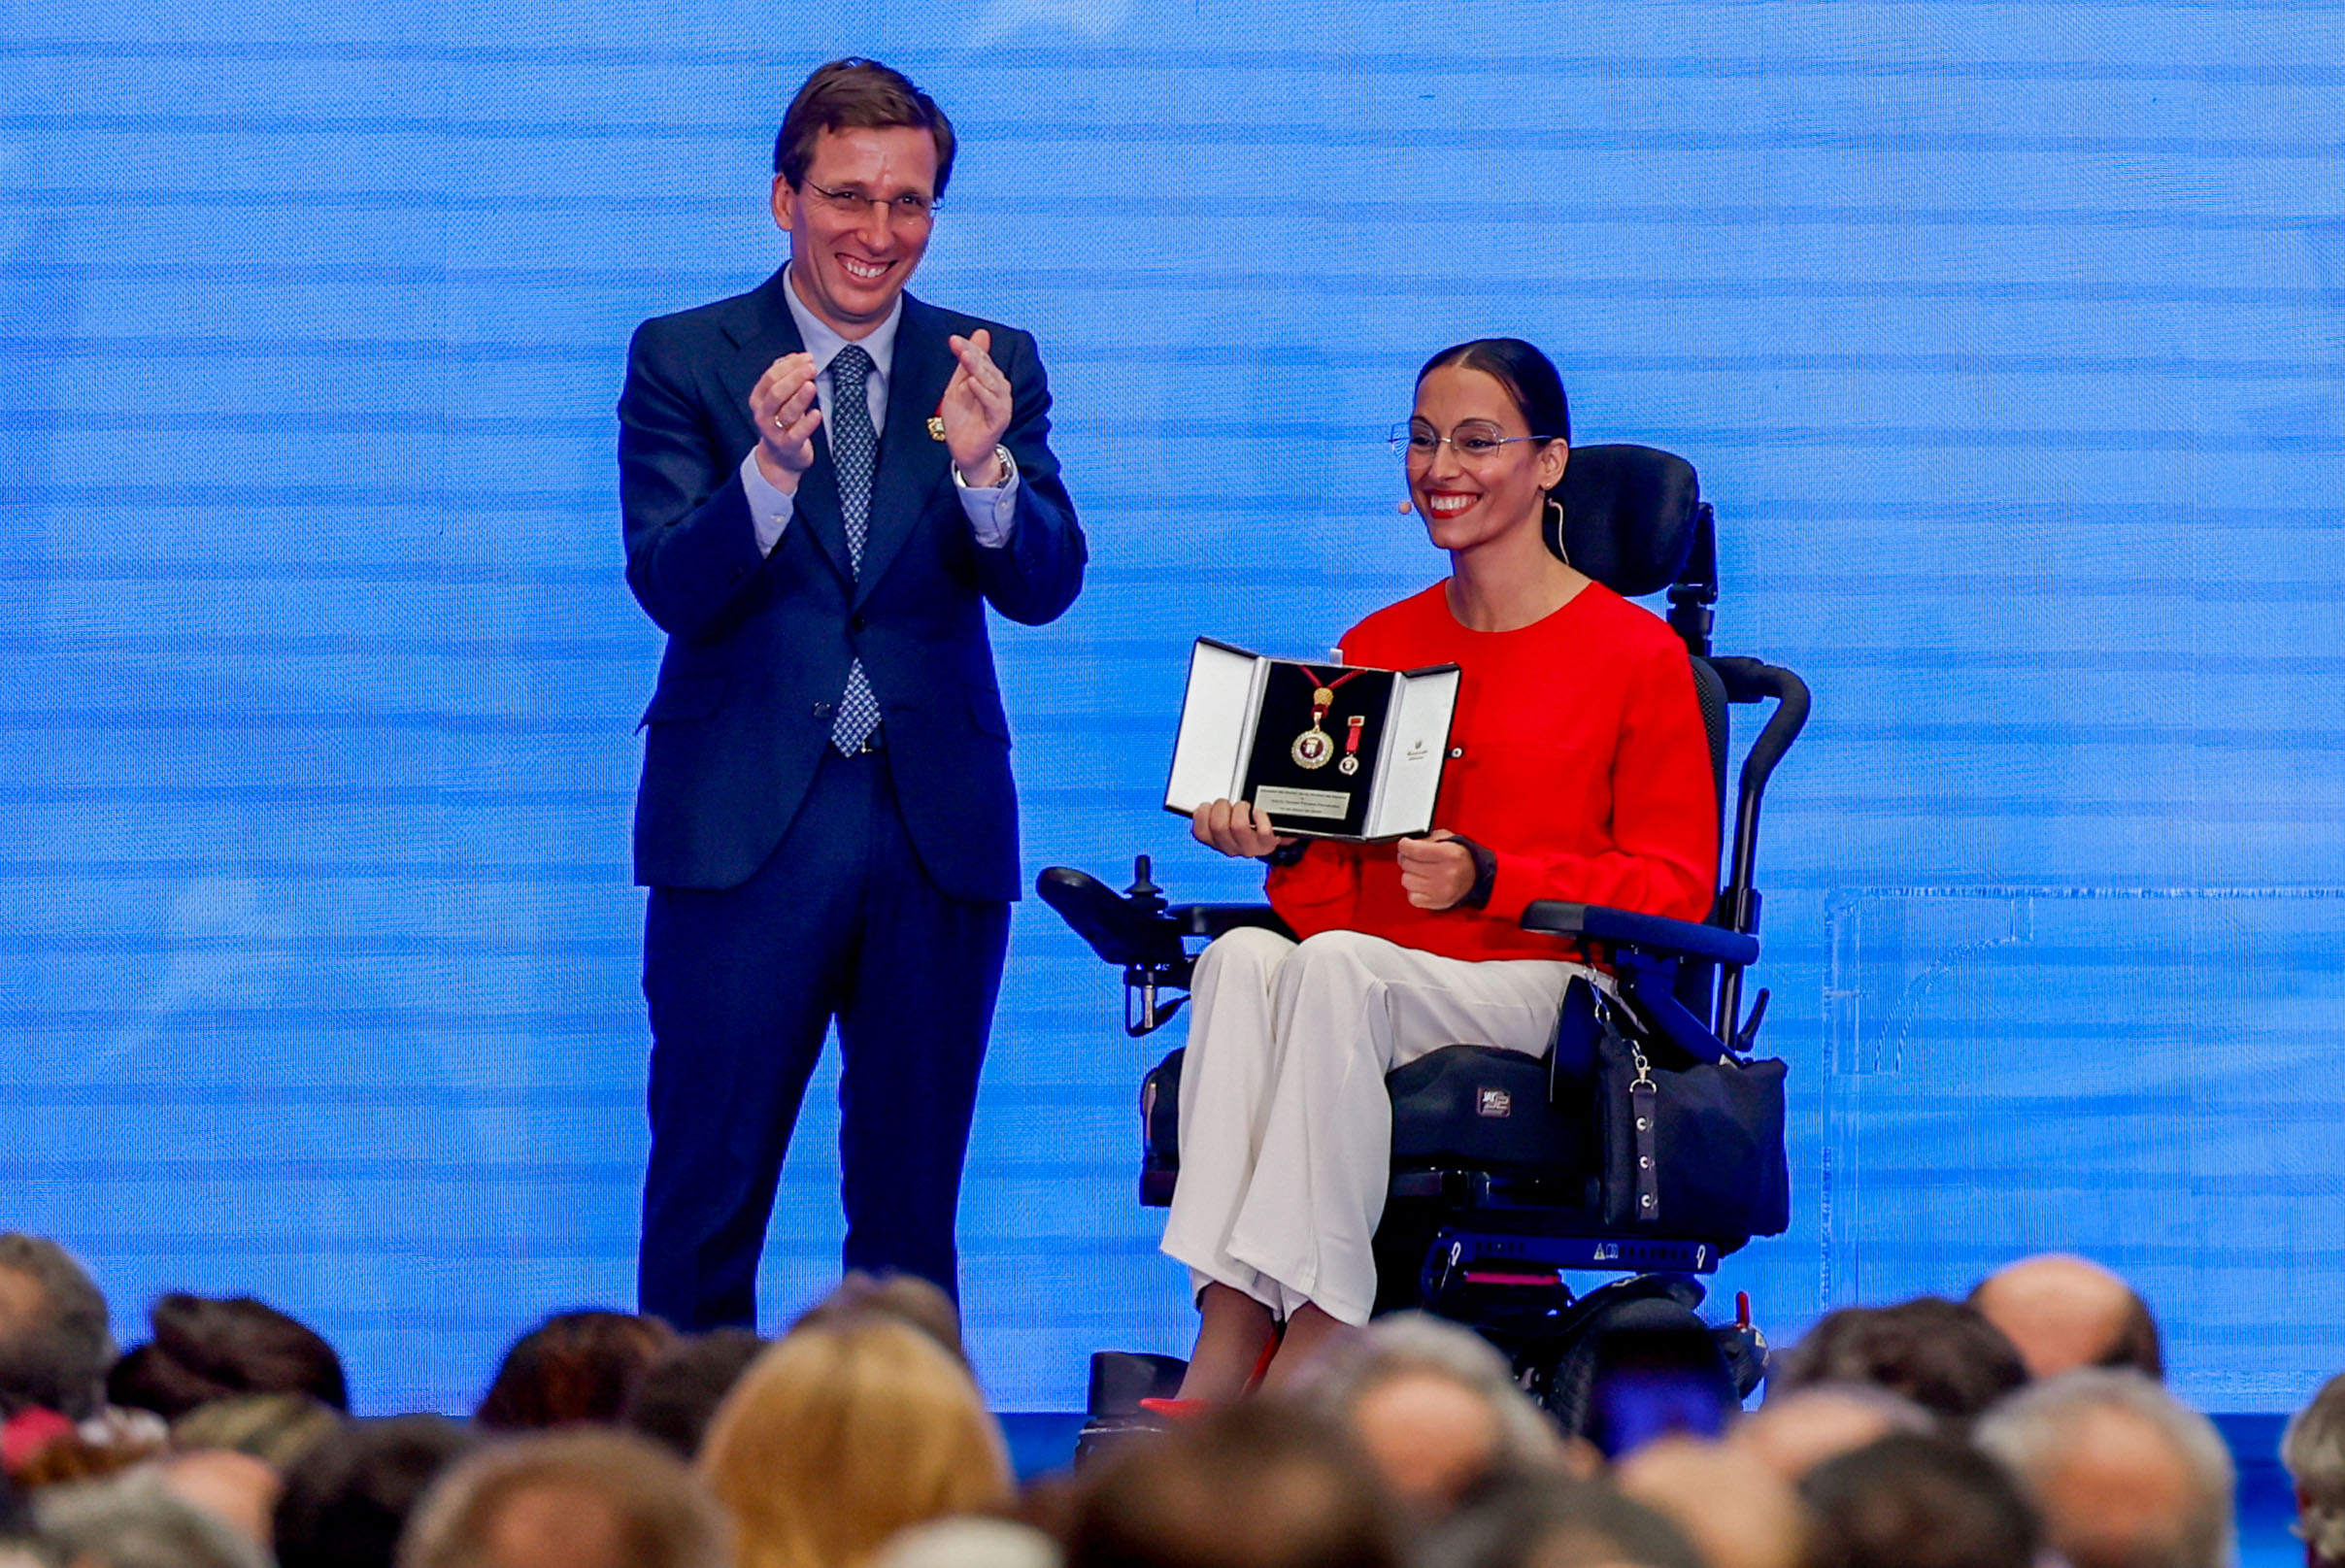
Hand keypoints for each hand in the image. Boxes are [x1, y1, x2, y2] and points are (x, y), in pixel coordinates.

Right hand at [748, 352, 820, 489]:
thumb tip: (794, 357)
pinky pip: (797, 434)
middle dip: (794, 377)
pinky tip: (816, 414)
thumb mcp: (780, 399)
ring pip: (786, 411)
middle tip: (812, 367)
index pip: (770, 377)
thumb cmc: (782, 423)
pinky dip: (807, 424)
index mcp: (759, 398)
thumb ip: (784, 377)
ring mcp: (773, 431)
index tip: (807, 358)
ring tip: (812, 385)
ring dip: (800, 397)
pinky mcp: (787, 446)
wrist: (779, 458)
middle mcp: (763, 414)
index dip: (789, 366)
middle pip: (776, 392)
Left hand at [939, 329, 1012, 483]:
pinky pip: (993, 404)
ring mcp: (1001, 405)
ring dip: (978, 369)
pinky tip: (972, 383)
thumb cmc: (963, 420)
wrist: (965, 451)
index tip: (953, 340)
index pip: (981, 359)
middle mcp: (999, 390)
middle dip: (973, 355)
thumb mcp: (958, 387)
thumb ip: (965, 363)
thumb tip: (979, 333)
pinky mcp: (999, 421)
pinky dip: (983, 393)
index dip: (969, 348)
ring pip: (992, 383)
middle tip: (958, 345)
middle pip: (987, 368)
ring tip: (965, 357)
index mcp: (990, 380)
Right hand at [1191, 799, 1296, 860]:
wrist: (1271, 835)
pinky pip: (1262, 831)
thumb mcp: (1223, 816)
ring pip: (1238, 826)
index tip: (1209, 805)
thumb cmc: (1246, 824)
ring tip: (1245, 807)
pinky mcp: (1266, 844)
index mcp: (1215, 841)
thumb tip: (1203, 798)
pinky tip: (1258, 812)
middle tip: (1229, 804)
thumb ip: (1211, 807)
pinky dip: (1261, 817)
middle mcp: (1230, 847)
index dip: (1202, 814)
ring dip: (1241, 809)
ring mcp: (1248, 847)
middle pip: (1218, 826)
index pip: (1200, 832)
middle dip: (1222, 807)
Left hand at [1396, 830, 1474, 909]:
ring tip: (1418, 871)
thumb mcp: (1449, 839)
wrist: (1477, 878)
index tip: (1404, 844)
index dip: (1404, 846)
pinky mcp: (1436, 902)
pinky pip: (1412, 897)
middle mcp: (1445, 873)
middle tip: (1411, 857)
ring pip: (1407, 881)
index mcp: (1449, 854)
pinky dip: (1413, 890)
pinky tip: (1421, 884)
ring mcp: (1440, 890)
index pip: (1415, 850)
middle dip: (1406, 858)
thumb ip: (1428, 839)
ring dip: (1410, 874)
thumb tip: (1409, 844)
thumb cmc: (1462, 858)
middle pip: (1408, 864)